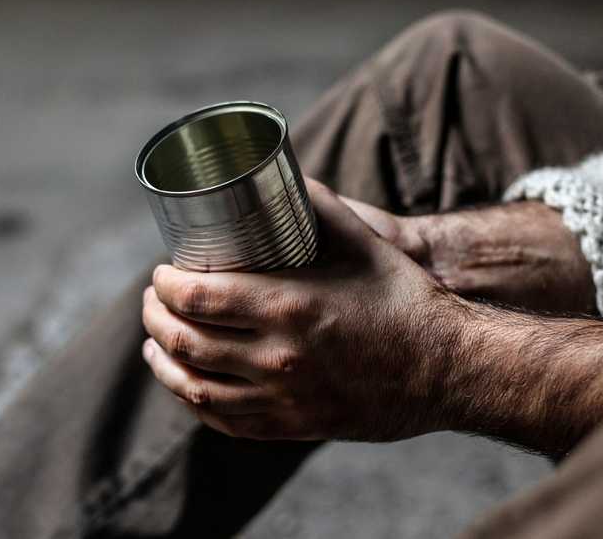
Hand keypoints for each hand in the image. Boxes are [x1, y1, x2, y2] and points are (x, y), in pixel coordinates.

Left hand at [141, 178, 602, 454]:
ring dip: (164, 362)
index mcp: (288, 306)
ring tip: (156, 343)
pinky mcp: (294, 425)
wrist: (448, 368)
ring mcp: (284, 398)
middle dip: (157, 317)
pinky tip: (187, 383)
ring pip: (196, 387)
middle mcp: (278, 357)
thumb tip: (278, 177)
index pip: (198, 298)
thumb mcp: (362, 242)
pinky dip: (194, 401)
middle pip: (186, 341)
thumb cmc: (405, 299)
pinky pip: (226, 421)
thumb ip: (317, 205)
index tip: (161, 272)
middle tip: (155, 300)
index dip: (166, 285)